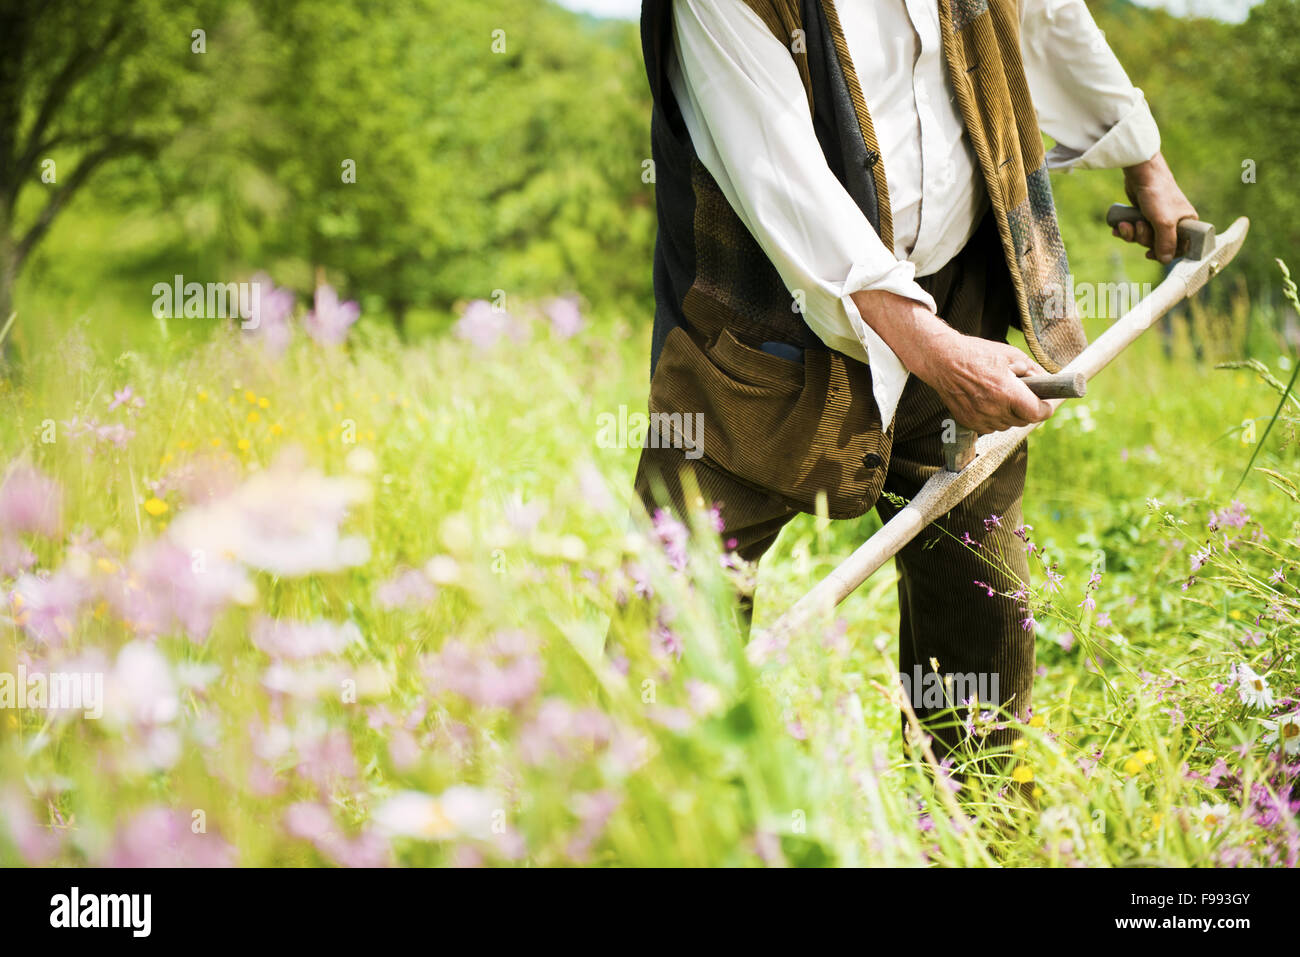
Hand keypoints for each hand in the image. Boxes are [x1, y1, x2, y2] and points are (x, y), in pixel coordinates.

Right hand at [911, 326, 1053, 434]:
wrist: (942, 360)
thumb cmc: (976, 354)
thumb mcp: (1010, 355)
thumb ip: (1032, 370)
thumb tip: (1046, 381)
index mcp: (1006, 391)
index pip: (1036, 413)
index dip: (1045, 409)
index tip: (1046, 404)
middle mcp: (993, 409)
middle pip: (1023, 420)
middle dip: (1028, 410)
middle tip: (1024, 396)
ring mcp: (979, 418)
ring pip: (1006, 425)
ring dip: (1010, 415)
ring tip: (1002, 397)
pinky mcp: (968, 422)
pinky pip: (990, 427)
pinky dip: (993, 419)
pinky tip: (989, 403)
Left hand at [1116, 151, 1197, 264]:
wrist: (1141, 174)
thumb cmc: (1158, 196)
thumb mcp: (1164, 222)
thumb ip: (1166, 243)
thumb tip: (1165, 261)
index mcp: (1187, 224)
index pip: (1180, 248)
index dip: (1165, 254)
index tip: (1150, 254)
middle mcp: (1175, 222)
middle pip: (1158, 245)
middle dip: (1143, 239)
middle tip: (1139, 226)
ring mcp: (1158, 219)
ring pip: (1144, 238)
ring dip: (1131, 235)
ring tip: (1125, 224)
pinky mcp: (1144, 215)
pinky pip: (1135, 231)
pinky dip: (1125, 230)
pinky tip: (1117, 227)